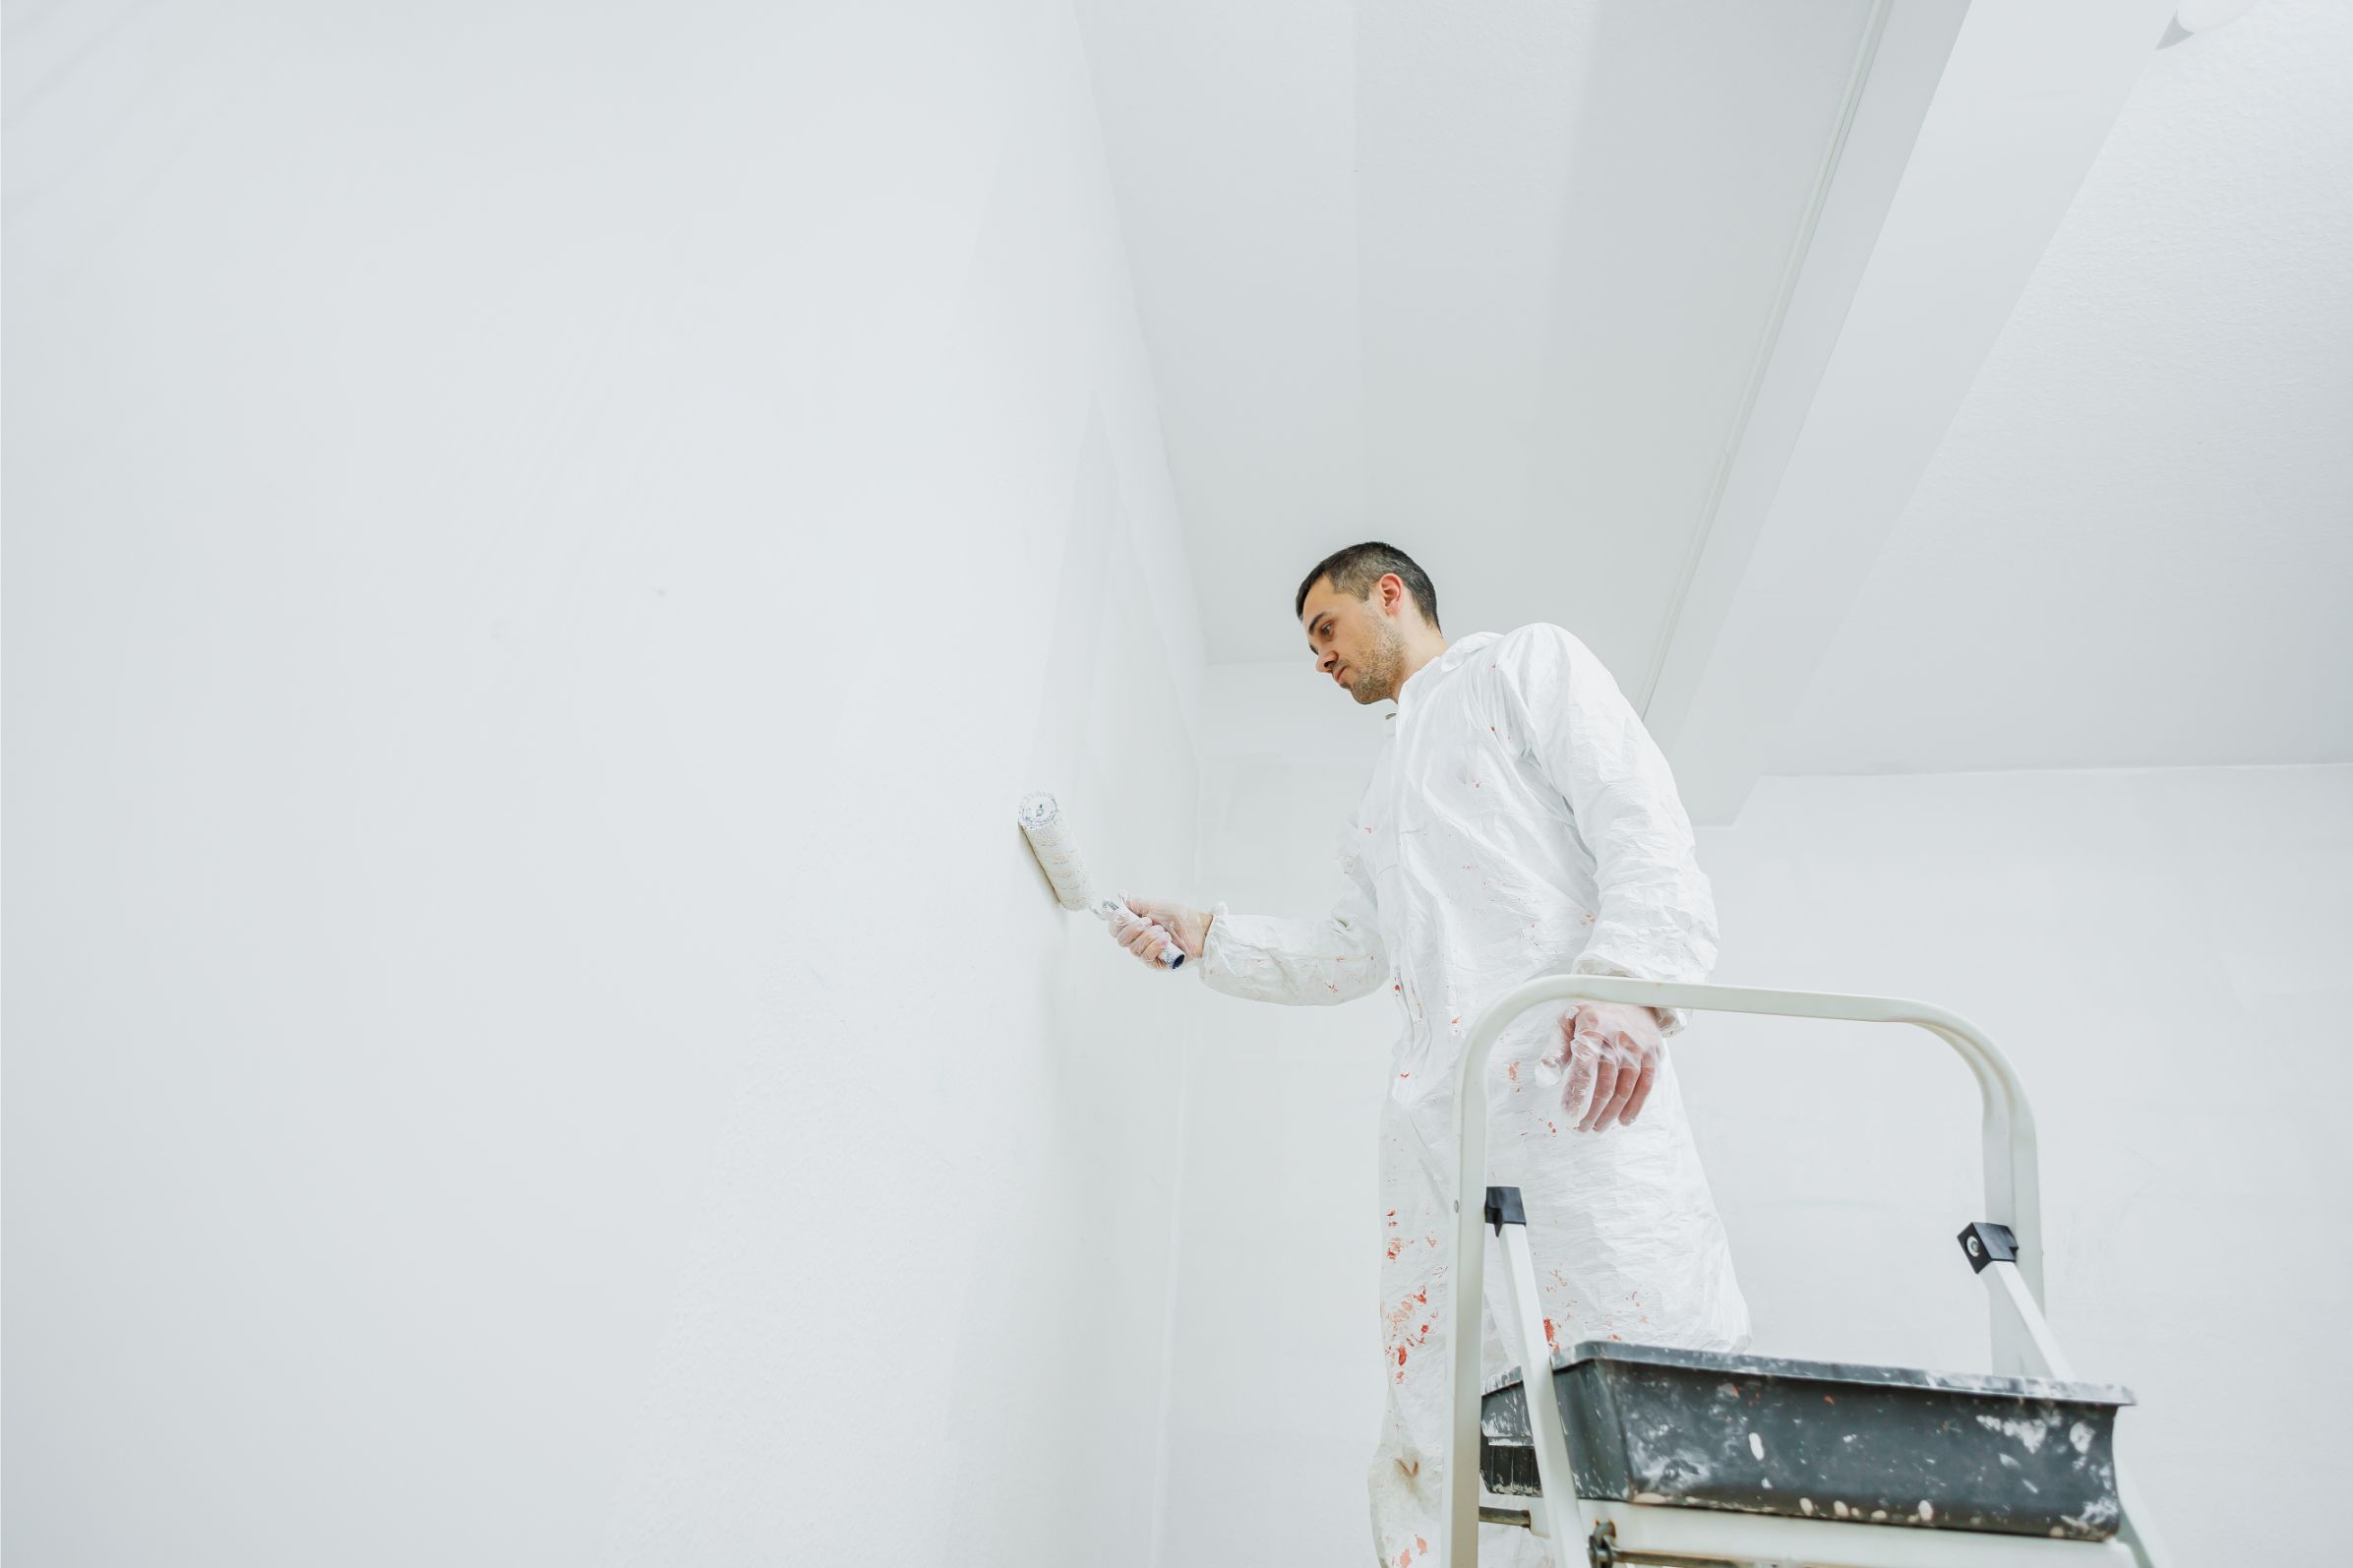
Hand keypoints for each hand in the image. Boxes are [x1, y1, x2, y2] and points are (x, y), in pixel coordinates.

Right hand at [1110, 893, 1208, 967]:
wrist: (1198, 928)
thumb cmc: (1179, 916)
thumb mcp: (1154, 905)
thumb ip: (1135, 903)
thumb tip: (1120, 896)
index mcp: (1136, 926)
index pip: (1116, 929)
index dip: (1116, 924)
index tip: (1125, 916)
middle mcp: (1139, 940)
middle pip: (1121, 940)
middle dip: (1134, 929)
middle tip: (1149, 922)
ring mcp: (1147, 952)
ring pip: (1133, 949)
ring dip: (1148, 937)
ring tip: (1163, 931)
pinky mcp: (1156, 962)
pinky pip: (1146, 957)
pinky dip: (1155, 946)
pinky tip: (1166, 940)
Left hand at [1541, 1002, 1663, 1131]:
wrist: (1631, 995)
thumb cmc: (1592, 1013)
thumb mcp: (1567, 1021)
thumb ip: (1555, 1048)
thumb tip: (1546, 1076)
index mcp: (1593, 1027)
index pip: (1584, 1066)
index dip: (1576, 1093)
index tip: (1568, 1114)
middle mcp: (1619, 1039)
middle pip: (1606, 1084)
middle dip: (1592, 1111)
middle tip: (1581, 1128)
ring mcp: (1639, 1048)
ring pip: (1626, 1089)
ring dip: (1612, 1113)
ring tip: (1598, 1127)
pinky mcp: (1653, 1054)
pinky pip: (1646, 1086)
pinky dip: (1636, 1106)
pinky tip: (1624, 1120)